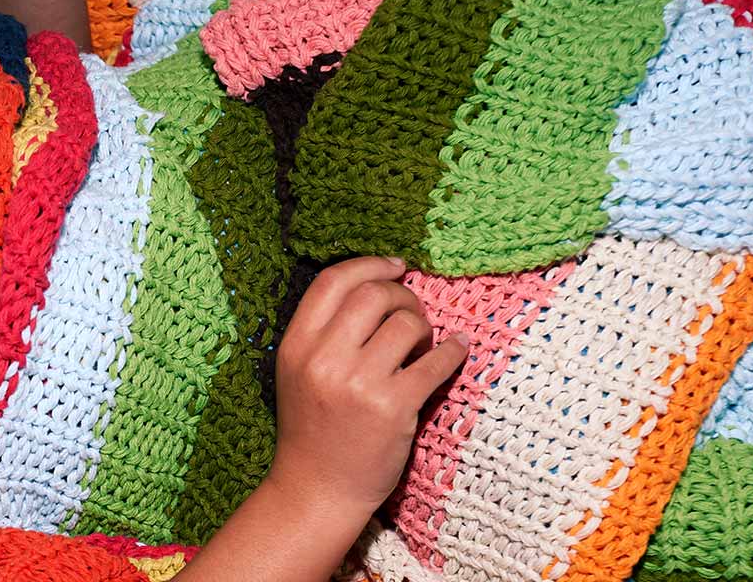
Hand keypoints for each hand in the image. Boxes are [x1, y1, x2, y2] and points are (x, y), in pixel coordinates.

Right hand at [269, 256, 467, 513]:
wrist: (317, 489)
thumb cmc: (313, 429)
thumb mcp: (299, 372)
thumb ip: (324, 332)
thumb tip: (378, 286)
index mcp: (296, 346)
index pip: (332, 281)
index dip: (369, 264)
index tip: (396, 265)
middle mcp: (323, 360)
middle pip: (374, 295)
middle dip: (403, 296)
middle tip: (411, 315)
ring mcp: (358, 384)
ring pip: (406, 324)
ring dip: (423, 328)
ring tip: (420, 347)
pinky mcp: (392, 408)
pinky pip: (436, 362)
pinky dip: (453, 351)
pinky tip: (456, 350)